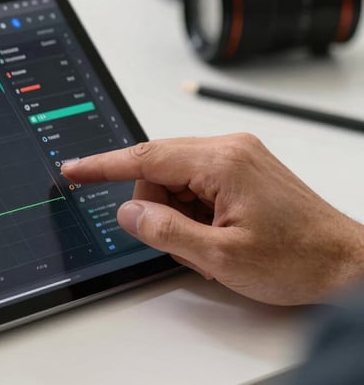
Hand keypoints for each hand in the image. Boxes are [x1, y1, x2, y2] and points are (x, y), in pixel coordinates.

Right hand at [61, 133, 363, 305]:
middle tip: (180, 241)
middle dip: (156, 206)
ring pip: (175, 177)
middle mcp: (229, 148)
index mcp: (222, 162)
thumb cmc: (298, 259)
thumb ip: (165, 231)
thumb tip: (128, 212)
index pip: (145, 158)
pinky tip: (215, 232)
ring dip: (177, 211)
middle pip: (158, 168)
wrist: (346, 262)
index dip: (103, 166)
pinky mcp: (243, 167)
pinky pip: (195, 181)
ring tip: (209, 242)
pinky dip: (193, 208)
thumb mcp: (221, 257)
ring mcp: (238, 155)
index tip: (75, 170)